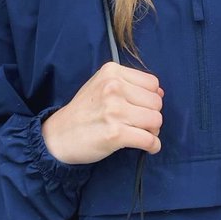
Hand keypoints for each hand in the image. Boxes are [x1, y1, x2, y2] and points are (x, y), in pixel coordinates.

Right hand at [41, 62, 163, 164]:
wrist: (59, 135)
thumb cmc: (84, 111)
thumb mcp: (101, 86)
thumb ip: (129, 85)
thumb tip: (161, 92)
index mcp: (112, 72)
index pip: (152, 82)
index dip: (150, 98)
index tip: (141, 108)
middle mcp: (113, 87)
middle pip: (156, 102)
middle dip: (152, 115)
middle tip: (140, 124)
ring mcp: (114, 110)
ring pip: (156, 120)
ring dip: (153, 131)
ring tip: (141, 134)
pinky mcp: (115, 134)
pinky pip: (149, 140)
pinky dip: (153, 146)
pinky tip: (148, 147)